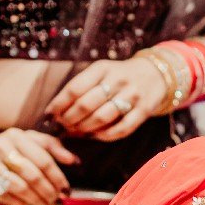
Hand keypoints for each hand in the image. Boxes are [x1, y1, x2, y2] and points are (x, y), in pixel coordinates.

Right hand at [0, 127, 76, 204]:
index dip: (58, 177)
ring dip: (38, 201)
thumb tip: (74, 161)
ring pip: (20, 188)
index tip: (67, 190)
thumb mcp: (29, 140)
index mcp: (16, 136)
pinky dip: (22, 204)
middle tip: (59, 201)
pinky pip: (6, 196)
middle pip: (32, 175)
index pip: (43, 159)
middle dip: (49, 191)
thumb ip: (52, 146)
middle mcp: (0, 148)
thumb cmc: (9, 148)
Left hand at [43, 54, 170, 140]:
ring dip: (84, 128)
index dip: (59, 104)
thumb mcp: (101, 71)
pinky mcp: (144, 111)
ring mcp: (132, 96)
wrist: (155, 74)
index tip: (50, 114)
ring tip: (76, 131)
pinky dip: (104, 136)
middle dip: (69, 119)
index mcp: (102, 68)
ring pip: (102, 118)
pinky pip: (121, 129)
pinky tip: (94, 135)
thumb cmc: (118, 76)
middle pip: (86, 105)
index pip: (74, 88)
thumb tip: (54, 111)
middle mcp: (118, 80)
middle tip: (63, 125)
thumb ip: (81, 87)